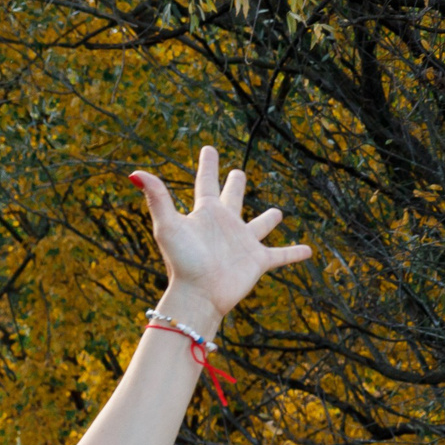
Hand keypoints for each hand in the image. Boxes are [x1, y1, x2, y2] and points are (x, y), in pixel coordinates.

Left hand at [133, 146, 310, 333]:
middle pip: (232, 200)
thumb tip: (135, 173)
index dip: (207, 166)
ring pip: (259, 226)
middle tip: (238, 172)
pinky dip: (294, 253)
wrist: (198, 295)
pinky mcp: (257, 262)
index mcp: (205, 215)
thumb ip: (157, 198)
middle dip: (235, 186)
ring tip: (278, 213)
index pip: (205, 183)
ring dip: (268, 220)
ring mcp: (242, 244)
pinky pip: (281, 255)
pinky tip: (309, 251)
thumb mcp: (168, 226)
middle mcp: (224, 226)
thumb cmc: (182, 261)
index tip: (209, 149)